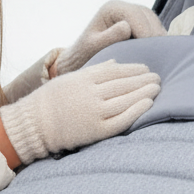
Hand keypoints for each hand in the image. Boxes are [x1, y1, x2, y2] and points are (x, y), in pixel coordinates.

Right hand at [0, 60, 159, 165]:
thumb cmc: (51, 100)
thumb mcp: (71, 78)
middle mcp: (91, 94)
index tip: (146, 68)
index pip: (116, 70)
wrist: (35, 124)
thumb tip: (116, 63)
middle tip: (157, 77)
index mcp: (84, 78)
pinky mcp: (96, 131)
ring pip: (126, 100)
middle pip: (123, 84)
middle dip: (143, 79)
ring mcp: (94, 113)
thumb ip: (94, 70)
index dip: (133, 69)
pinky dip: (136, 111)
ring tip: (157, 88)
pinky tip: (148, 104)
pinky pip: (122, 120)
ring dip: (144, 92)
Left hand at [52, 1, 165, 76]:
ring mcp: (134, 14)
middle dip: (153, 36)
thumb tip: (126, 27)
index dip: (144, 32)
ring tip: (158, 57)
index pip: (135, 16)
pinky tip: (156, 55)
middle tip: (158, 56)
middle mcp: (125, 7)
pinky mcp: (141, 24)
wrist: (84, 58)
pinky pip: (155, 30)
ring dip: (157, 39)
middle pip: (148, 17)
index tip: (149, 51)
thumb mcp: (93, 47)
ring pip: (154, 23)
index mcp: (112, 8)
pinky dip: (157, 41)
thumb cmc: (86, 53)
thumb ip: (109, 37)